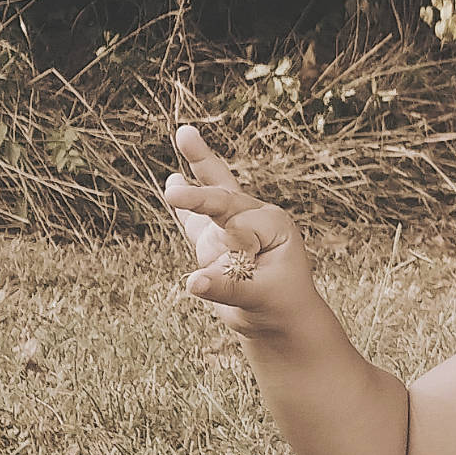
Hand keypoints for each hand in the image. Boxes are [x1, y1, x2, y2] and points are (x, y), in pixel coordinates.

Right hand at [166, 124, 314, 331]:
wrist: (281, 320)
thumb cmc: (281, 305)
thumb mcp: (260, 297)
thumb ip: (227, 287)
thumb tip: (192, 283)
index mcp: (273, 223)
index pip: (238, 229)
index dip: (232, 254)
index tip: (237, 274)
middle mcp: (253, 217)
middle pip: (221, 198)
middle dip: (195, 198)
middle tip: (174, 192)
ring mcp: (233, 224)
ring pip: (205, 206)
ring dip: (189, 195)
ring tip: (186, 134)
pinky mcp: (216, 238)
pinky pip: (195, 218)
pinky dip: (186, 206)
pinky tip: (175, 178)